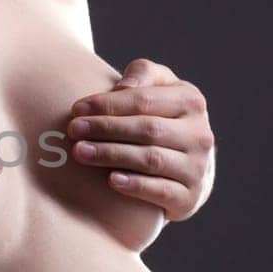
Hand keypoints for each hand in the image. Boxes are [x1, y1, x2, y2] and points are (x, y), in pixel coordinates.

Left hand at [66, 58, 215, 221]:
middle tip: (73, 130)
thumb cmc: (163, 118)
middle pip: (147, 129)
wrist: (188, 166)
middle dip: (106, 128)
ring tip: (80, 152)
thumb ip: (142, 74)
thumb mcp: (159, 88)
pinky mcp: (189, 197)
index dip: (108, 104)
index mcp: (191, 102)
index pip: (145, 100)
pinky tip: (111, 180)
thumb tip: (123, 87)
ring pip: (151, 159)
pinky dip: (135, 186)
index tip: (77, 108)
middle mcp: (199, 134)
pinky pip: (161, 191)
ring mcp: (197, 168)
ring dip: (112, 155)